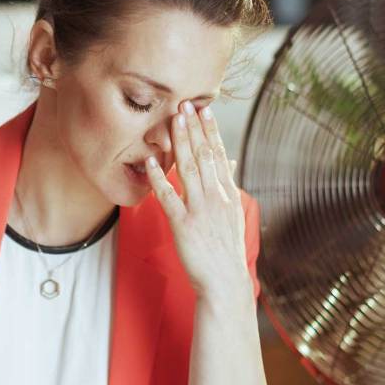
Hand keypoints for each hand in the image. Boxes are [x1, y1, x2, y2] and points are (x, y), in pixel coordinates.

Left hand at [144, 101, 249, 301]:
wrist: (224, 281)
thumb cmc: (226, 249)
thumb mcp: (233, 214)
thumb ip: (228, 186)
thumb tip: (229, 163)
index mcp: (227, 193)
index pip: (219, 155)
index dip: (210, 131)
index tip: (204, 109)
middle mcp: (216, 197)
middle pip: (204, 155)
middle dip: (194, 128)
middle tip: (185, 104)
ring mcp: (200, 209)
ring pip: (188, 169)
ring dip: (180, 142)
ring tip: (172, 120)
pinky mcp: (183, 225)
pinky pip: (168, 197)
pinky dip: (160, 178)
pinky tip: (151, 162)